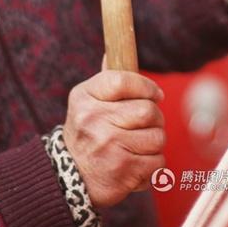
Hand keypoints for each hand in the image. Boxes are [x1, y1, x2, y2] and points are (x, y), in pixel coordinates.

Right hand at [62, 70, 166, 208]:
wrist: (69, 178)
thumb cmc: (87, 133)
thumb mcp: (86, 102)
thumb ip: (106, 80)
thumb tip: (114, 48)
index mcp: (85, 97)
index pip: (124, 80)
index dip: (147, 87)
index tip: (155, 95)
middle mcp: (94, 120)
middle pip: (148, 111)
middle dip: (155, 119)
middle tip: (146, 125)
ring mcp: (108, 146)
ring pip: (157, 137)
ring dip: (155, 143)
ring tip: (138, 146)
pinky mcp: (122, 171)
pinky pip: (158, 162)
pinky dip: (153, 165)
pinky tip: (137, 164)